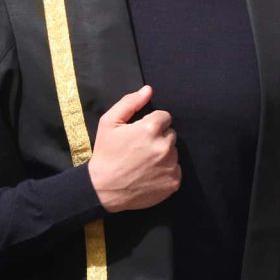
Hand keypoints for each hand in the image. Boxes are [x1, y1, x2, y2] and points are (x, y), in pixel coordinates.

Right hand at [87, 85, 180, 212]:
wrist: (103, 190)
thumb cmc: (105, 154)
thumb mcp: (109, 123)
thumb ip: (130, 103)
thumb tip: (148, 90)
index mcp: (151, 128)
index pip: (164, 117)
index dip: (152, 124)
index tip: (140, 134)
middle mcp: (165, 145)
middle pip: (170, 134)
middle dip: (159, 138)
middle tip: (141, 149)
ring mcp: (171, 165)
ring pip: (173, 152)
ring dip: (163, 154)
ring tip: (144, 163)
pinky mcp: (174, 182)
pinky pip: (176, 169)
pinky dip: (166, 171)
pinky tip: (150, 174)